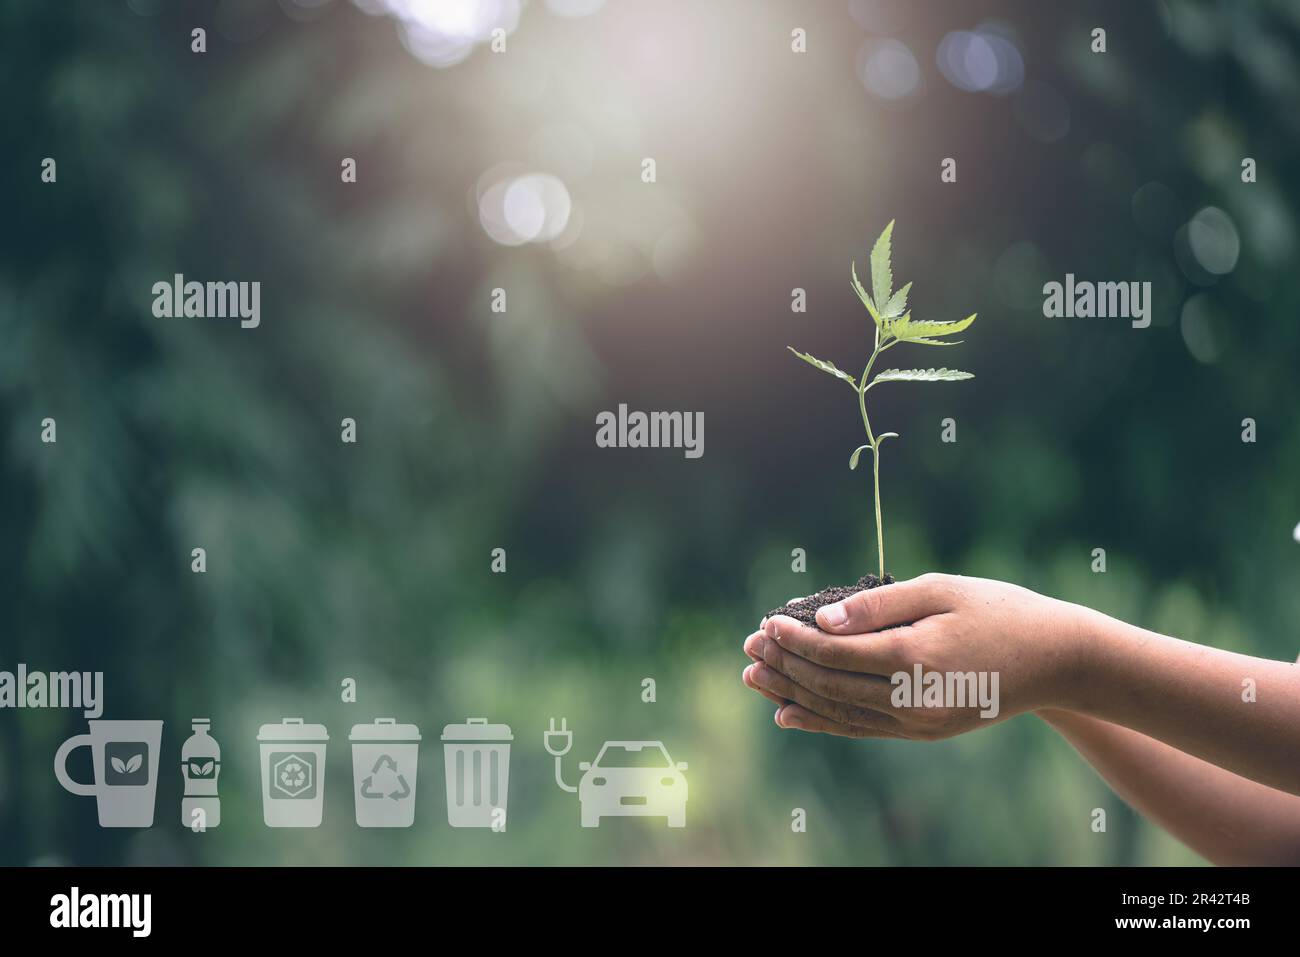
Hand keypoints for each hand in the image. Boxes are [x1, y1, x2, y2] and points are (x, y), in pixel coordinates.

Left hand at [741, 573, 1087, 739]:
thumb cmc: (999, 609)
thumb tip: (823, 620)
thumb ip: (878, 605)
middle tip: (747, 648)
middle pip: (829, 683)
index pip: (834, 651)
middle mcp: (912, 697)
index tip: (766, 622)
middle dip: (784, 665)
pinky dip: (821, 721)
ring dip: (791, 694)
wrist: (1057, 660)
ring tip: (753, 678)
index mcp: (914, 656)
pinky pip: (861, 729)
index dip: (794, 638)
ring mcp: (918, 722)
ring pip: (839, 711)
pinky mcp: (924, 732)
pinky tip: (789, 714)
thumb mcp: (940, 589)